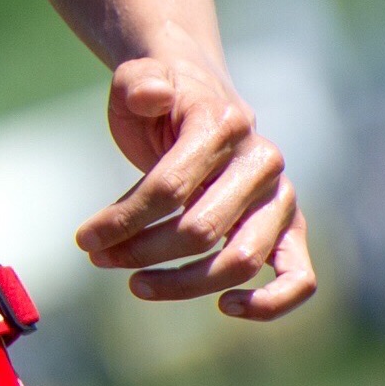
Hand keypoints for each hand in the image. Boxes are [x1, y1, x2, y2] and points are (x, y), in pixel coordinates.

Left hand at [74, 57, 315, 319]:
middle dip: (143, 251)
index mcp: (224, 125)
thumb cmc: (161, 97)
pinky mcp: (292, 228)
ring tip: (137, 285)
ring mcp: (282, 199)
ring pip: (242, 260)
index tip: (85, 240)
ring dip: (185, 284)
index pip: (170, 185)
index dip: (123, 219)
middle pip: (202, 228)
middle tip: (99, 259)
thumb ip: (139, 83)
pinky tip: (226, 307)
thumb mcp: (138, 78)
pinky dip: (271, 302)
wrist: (199, 96)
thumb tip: (149, 94)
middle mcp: (263, 164)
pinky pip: (299, 277)